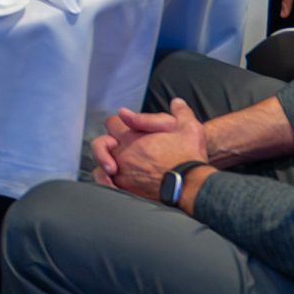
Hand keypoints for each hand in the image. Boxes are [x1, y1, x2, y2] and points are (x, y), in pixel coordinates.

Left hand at [90, 100, 209, 201]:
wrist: (192, 185)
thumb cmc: (189, 158)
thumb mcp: (189, 127)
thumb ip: (180, 112)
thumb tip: (176, 102)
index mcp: (133, 136)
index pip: (111, 123)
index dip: (118, 123)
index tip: (124, 127)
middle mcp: (124, 154)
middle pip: (101, 143)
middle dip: (108, 142)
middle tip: (116, 145)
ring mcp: (123, 174)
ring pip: (100, 165)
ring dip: (106, 162)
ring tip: (113, 164)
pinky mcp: (127, 190)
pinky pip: (106, 184)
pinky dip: (105, 181)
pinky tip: (111, 179)